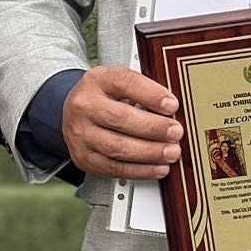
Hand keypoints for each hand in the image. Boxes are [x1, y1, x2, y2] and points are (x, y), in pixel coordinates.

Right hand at [62, 66, 182, 178]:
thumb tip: (172, 111)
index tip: (172, 106)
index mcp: (97, 80)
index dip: (151, 95)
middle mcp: (84, 106)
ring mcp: (81, 134)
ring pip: (117, 147)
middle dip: (153, 128)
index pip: (124, 83)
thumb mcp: (119, 83)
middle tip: (175, 132)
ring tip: (170, 152)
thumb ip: (144, 91)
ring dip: (150, 152)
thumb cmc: (104, 97)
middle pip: (120, 118)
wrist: (74, 114)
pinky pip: (114, 168)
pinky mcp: (83, 157)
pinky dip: (140, 170)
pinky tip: (158, 168)